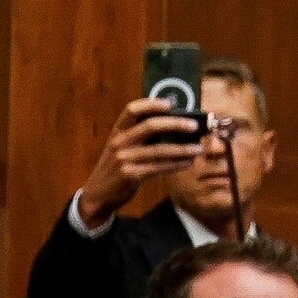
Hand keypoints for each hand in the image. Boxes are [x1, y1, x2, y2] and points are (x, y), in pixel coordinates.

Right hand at [78, 96, 208, 224]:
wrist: (99, 192)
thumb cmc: (116, 167)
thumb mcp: (122, 147)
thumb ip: (140, 136)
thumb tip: (174, 126)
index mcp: (117, 131)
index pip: (132, 110)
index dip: (151, 105)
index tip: (170, 104)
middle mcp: (119, 142)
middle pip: (150, 126)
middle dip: (176, 124)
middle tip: (194, 126)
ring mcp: (123, 158)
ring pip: (159, 150)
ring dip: (182, 149)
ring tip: (198, 148)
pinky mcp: (130, 174)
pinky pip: (158, 167)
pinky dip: (176, 165)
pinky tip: (187, 163)